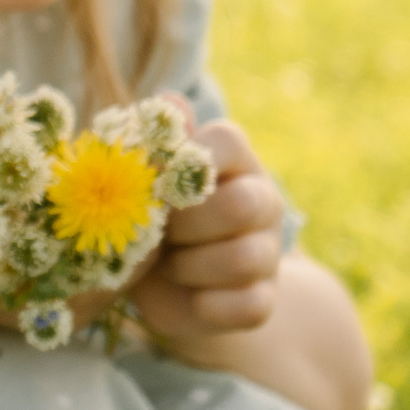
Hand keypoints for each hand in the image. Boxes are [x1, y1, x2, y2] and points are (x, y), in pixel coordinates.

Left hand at [129, 119, 284, 345]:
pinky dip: (209, 307)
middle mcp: (261, 198)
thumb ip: (154, 140)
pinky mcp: (263, 298)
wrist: (160, 283)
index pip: (226, 141)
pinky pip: (249, 306)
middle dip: (186, 226)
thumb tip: (169, 102)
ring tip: (170, 265)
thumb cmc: (147, 214)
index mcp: (231, 158)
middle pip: (242, 205)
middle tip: (159, 232)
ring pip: (245, 259)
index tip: (156, 186)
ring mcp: (267, 251)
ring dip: (191, 268)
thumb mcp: (141, 177)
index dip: (185, 166)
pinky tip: (190, 298)